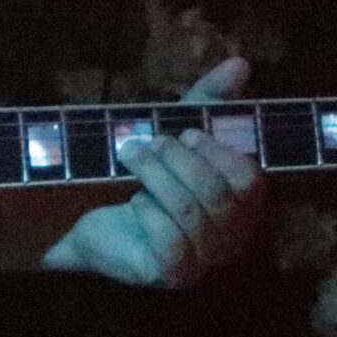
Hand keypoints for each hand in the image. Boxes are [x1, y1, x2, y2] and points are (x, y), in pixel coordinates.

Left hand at [53, 57, 265, 287]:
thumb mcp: (175, 132)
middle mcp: (230, 237)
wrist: (85, 213)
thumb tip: (241, 63)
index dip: (219, 152)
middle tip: (151, 142)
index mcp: (240, 204)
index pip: (251, 179)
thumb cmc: (142, 173)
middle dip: (181, 160)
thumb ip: (209, 101)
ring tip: (131, 155)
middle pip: (221, 194)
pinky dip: (148, 210)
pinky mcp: (172, 273)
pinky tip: (133, 200)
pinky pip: (170, 240)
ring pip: (192, 213)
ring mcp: (203, 261)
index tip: (186, 133)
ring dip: (157, 176)